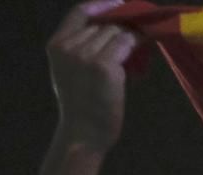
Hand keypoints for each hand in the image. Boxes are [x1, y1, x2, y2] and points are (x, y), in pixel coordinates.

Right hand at [48, 1, 138, 154]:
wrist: (84, 133)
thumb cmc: (81, 107)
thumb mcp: (69, 71)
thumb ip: (80, 48)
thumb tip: (111, 29)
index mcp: (56, 45)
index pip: (79, 13)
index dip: (102, 5)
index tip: (120, 3)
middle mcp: (69, 47)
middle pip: (104, 24)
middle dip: (123, 25)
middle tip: (141, 28)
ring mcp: (86, 55)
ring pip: (117, 33)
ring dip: (132, 35)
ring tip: (143, 39)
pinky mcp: (105, 66)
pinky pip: (127, 44)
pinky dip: (138, 42)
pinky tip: (145, 45)